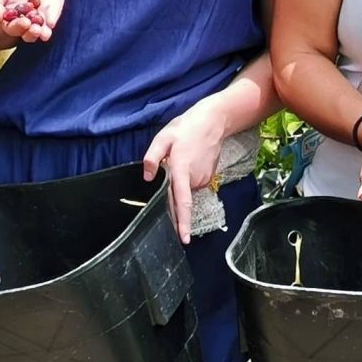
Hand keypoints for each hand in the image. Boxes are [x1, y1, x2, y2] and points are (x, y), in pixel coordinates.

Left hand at [142, 106, 226, 243]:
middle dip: (171, 196)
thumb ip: (152, 158)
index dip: (182, 222)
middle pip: (179, 197)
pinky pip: (192, 184)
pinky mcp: (208, 178)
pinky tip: (187, 162)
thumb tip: (147, 178)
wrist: (214, 122)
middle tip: (169, 173)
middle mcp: (194, 180)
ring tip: (179, 160)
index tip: (184, 239)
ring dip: (178, 184)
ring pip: (185, 190)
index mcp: (182, 171)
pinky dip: (186, 179)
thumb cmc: (186, 128)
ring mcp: (203, 180)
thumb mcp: (164, 138)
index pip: (182, 202)